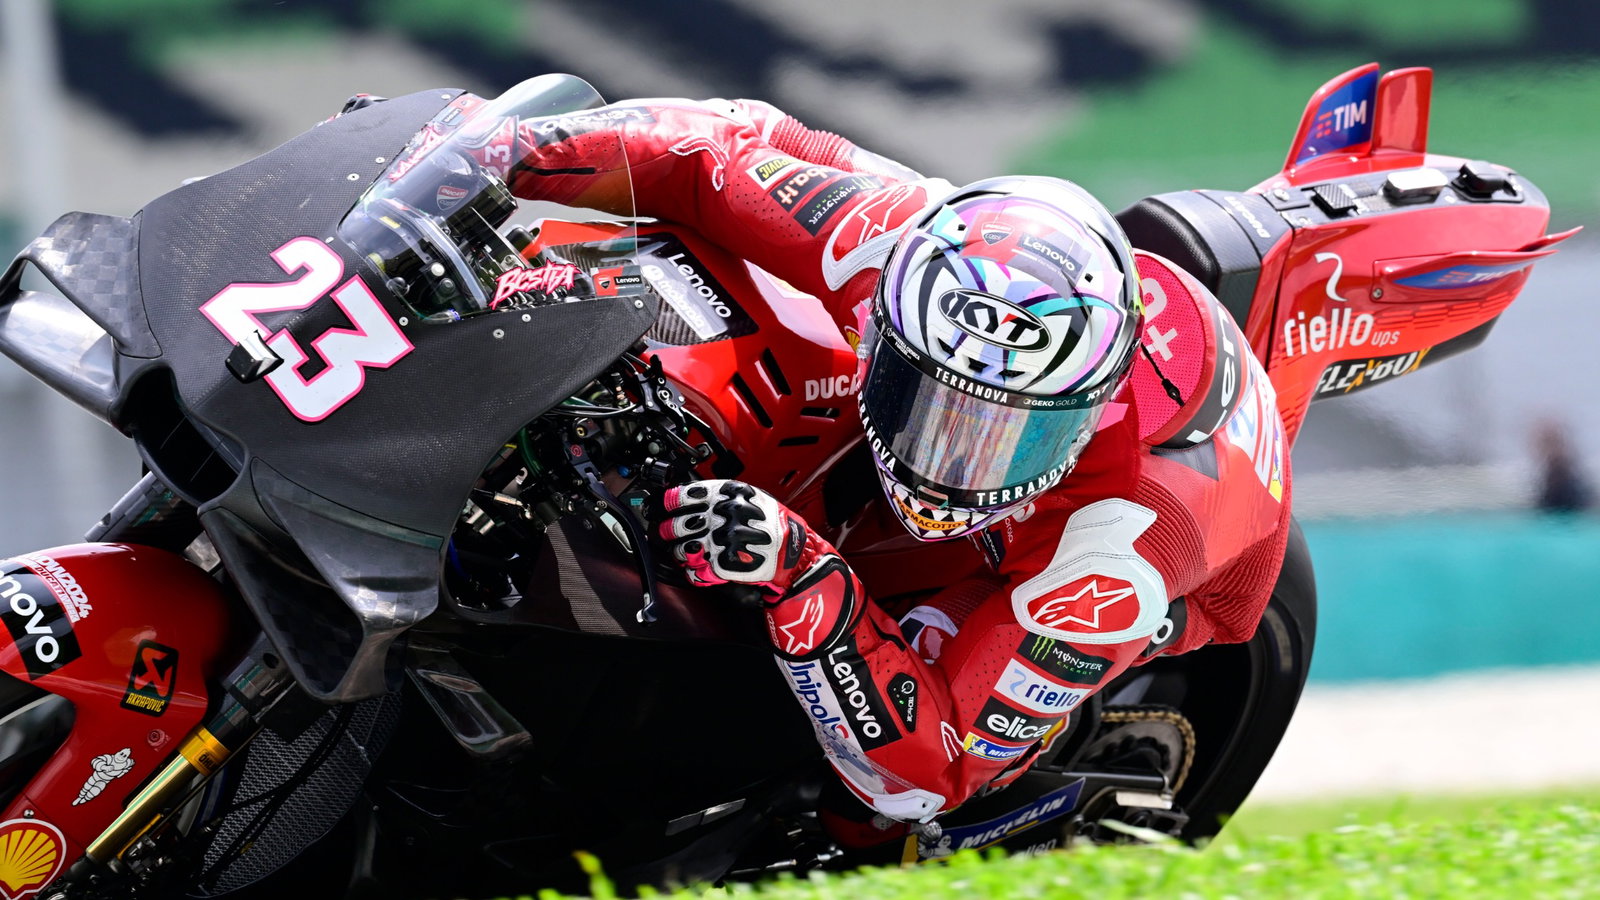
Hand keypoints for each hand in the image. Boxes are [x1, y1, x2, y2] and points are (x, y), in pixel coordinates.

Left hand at [657, 479, 808, 591]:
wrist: (792, 551)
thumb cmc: (772, 523)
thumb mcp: (750, 496)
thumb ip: (720, 495)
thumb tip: (688, 497)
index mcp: (725, 494)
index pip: (681, 495)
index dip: (665, 502)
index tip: (660, 506)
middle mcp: (719, 516)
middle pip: (676, 523)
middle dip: (664, 529)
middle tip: (663, 530)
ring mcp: (719, 541)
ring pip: (681, 548)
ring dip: (677, 550)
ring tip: (683, 550)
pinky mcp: (722, 565)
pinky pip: (694, 570)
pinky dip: (691, 570)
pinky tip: (696, 565)